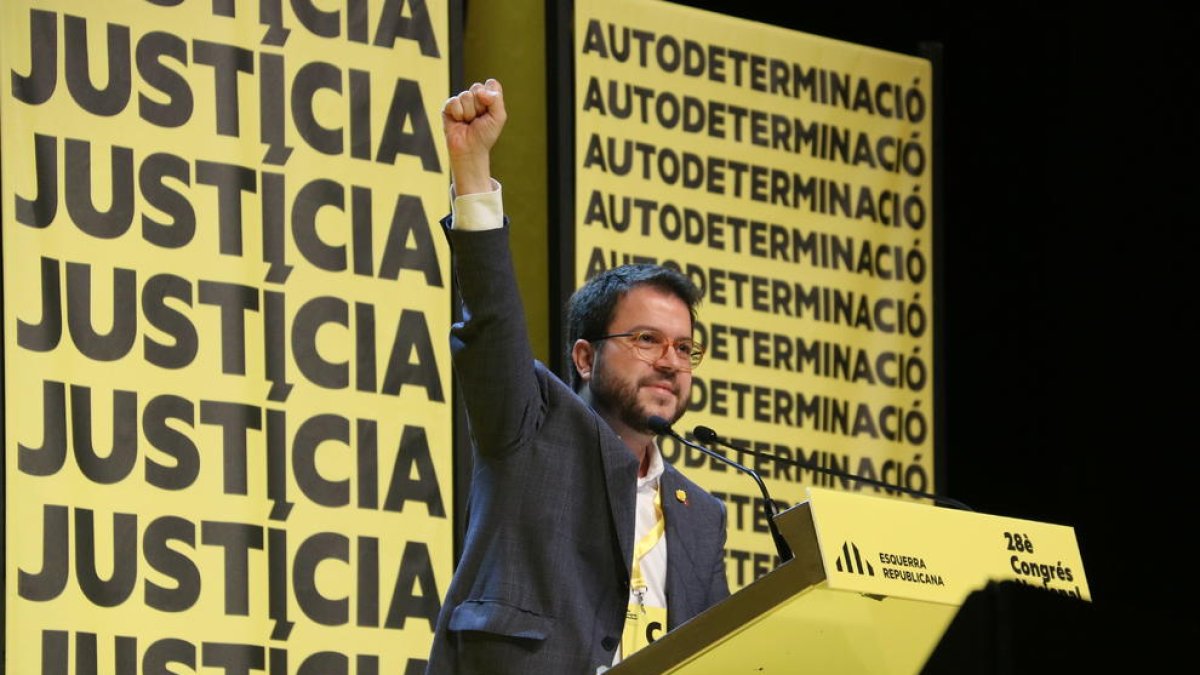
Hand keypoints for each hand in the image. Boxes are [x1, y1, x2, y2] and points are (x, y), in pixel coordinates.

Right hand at [442, 79, 505, 194]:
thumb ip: (496, 100)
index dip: (491, 96)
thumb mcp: (498, 117)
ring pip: (465, 95)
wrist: (470, 150)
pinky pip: (454, 101)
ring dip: (469, 113)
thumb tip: (480, 91)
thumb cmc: (485, 135)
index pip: (491, 84)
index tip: (490, 111)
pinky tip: (459, 122)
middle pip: (477, 87)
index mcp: (488, 97)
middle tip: (478, 119)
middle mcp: (474, 97)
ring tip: (468, 122)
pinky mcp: (448, 107)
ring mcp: (461, 101)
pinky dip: (458, 114)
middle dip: (480, 106)